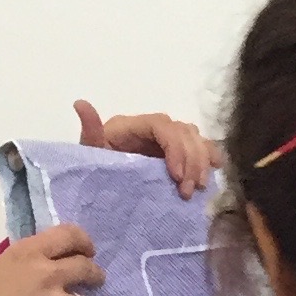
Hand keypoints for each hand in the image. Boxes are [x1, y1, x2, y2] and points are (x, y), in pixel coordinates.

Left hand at [75, 100, 216, 197]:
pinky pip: (199, 148)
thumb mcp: (89, 154)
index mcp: (133, 126)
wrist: (99, 190)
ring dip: (201, 161)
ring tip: (198, 188)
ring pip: (194, 137)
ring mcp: (167, 141)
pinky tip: (215, 170)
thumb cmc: (93, 173)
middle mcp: (153, 128)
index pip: (162, 125)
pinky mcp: (176, 155)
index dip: (174, 146)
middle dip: (191, 159)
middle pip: (183, 130)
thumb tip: (80, 104)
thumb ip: (90, 132)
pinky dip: (209, 156)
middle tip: (188, 191)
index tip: (175, 176)